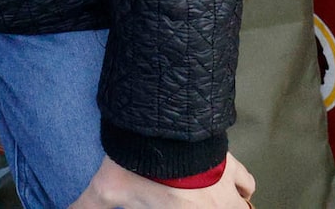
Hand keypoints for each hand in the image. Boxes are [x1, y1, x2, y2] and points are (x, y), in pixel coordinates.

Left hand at [70, 152, 255, 208]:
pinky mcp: (231, 166)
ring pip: (242, 206)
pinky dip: (244, 183)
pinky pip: (247, 181)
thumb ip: (87, 205)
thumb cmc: (139, 166)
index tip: (177, 206)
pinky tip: (235, 180)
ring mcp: (224, 191)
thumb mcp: (106, 189)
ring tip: (226, 203)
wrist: (166, 133)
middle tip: (203, 206)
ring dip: (235, 205)